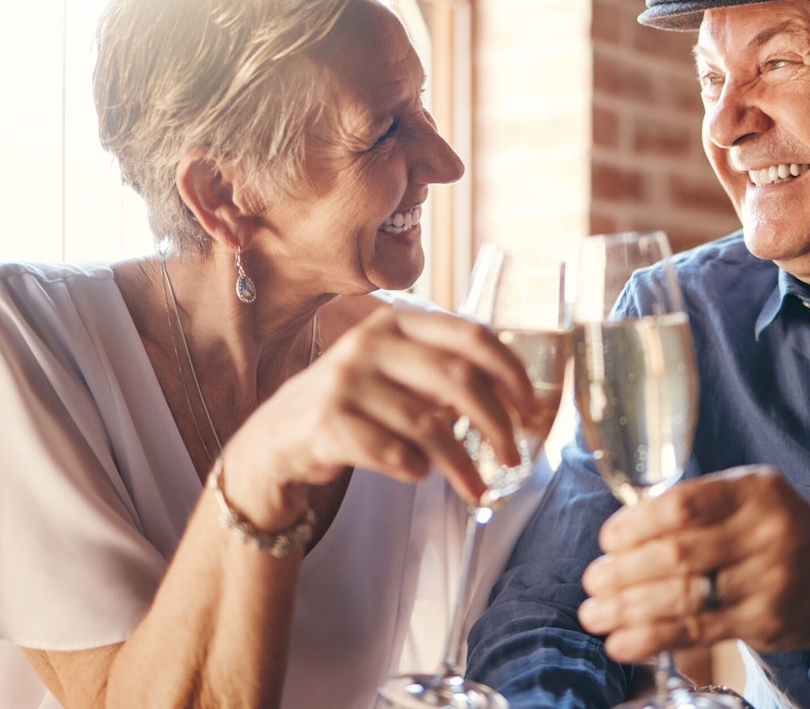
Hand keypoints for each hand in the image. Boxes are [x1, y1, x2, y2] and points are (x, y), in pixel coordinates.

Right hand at [221, 306, 537, 526]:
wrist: (278, 437)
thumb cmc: (353, 403)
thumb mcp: (392, 368)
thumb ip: (440, 368)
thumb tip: (514, 396)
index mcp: (396, 321)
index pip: (470, 335)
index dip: (510, 371)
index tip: (531, 407)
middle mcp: (370, 344)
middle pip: (457, 379)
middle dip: (496, 423)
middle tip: (513, 454)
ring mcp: (346, 382)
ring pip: (428, 425)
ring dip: (462, 464)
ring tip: (478, 487)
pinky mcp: (329, 424)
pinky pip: (393, 453)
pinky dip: (416, 469)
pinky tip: (420, 474)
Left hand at [578, 465, 809, 660]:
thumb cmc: (777, 531)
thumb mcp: (749, 498)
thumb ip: (697, 505)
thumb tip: (621, 531)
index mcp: (755, 491)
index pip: (685, 505)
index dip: (638, 524)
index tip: (609, 539)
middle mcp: (766, 533)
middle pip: (679, 555)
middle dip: (624, 572)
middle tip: (592, 580)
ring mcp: (769, 581)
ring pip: (684, 598)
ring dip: (628, 609)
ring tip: (594, 614)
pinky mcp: (765, 622)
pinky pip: (698, 631)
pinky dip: (653, 638)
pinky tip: (622, 642)